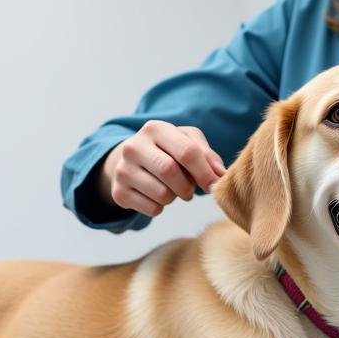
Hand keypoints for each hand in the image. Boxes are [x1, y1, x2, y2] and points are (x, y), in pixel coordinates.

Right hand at [101, 121, 224, 217]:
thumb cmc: (168, 149)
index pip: (186, 151)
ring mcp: (122, 169)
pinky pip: (152, 209)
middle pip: (170, 172)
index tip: (214, 185)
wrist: (133, 159)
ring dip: (175, 197)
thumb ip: (207, 155)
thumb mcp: (187, 141)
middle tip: (190, 189)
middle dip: (187, 186)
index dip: (204, 172)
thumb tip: (220, 175)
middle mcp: (133, 146)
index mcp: (154, 129)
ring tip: (171, 188)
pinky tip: (156, 195)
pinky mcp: (118, 192)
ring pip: (162, 194)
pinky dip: (161, 207)